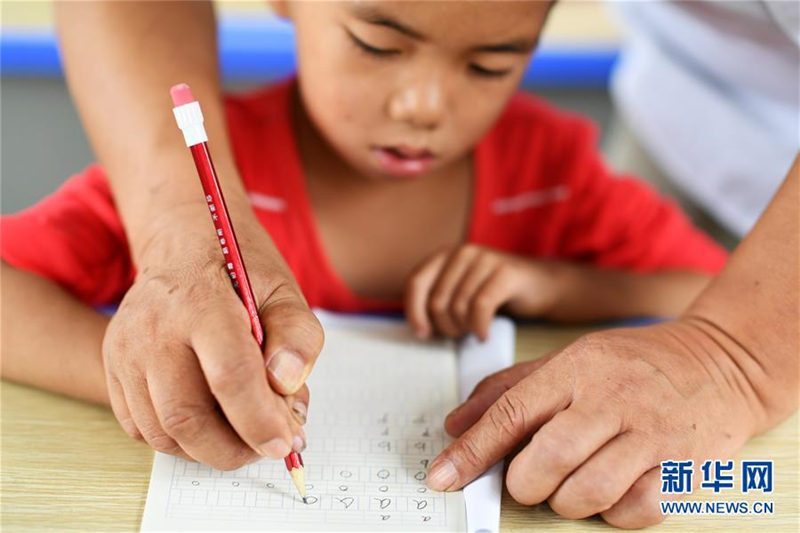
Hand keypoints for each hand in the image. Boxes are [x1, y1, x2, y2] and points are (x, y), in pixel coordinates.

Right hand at [103, 211, 322, 469]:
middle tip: (268, 446)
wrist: (183, 244)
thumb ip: (296, 335)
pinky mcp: (113, 365)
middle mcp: (153, 328)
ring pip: (162, 431)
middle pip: (187, 415)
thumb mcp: (283, 290)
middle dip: (235, 449)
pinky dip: (180, 441)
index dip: (260, 420)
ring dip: (209, 450)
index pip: (229, 376)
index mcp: (202, 302)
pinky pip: (142, 427)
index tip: (286, 442)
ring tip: (244, 435)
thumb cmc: (238, 270)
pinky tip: (212, 424)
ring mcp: (126, 349)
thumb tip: (286, 385)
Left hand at [405, 245, 564, 339]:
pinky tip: (484, 335)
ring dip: (464, 329)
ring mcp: (485, 259)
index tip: (423, 334)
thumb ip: (438, 301)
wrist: (541, 285)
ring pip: (459, 306)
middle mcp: (462, 252)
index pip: (415, 282)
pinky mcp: (506, 272)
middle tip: (459, 334)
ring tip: (473, 332)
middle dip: (445, 326)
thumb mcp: (460, 292)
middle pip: (437, 300)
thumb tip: (418, 329)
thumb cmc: (495, 294)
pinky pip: (481, 307)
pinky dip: (480, 327)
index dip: (414, 311)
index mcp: (445, 255)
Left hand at [426, 319, 765, 527]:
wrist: (723, 361)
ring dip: (568, 501)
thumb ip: (508, 389)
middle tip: (529, 480)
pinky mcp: (685, 466)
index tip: (441, 478)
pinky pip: (634, 511)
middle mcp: (612, 398)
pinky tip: (615, 490)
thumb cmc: (634, 364)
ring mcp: (651, 433)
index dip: (470, 451)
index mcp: (576, 368)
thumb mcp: (569, 358)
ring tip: (574, 484)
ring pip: (587, 492)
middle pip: (546, 460)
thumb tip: (453, 424)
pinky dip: (614, 512)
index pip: (511, 413)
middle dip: (525, 484)